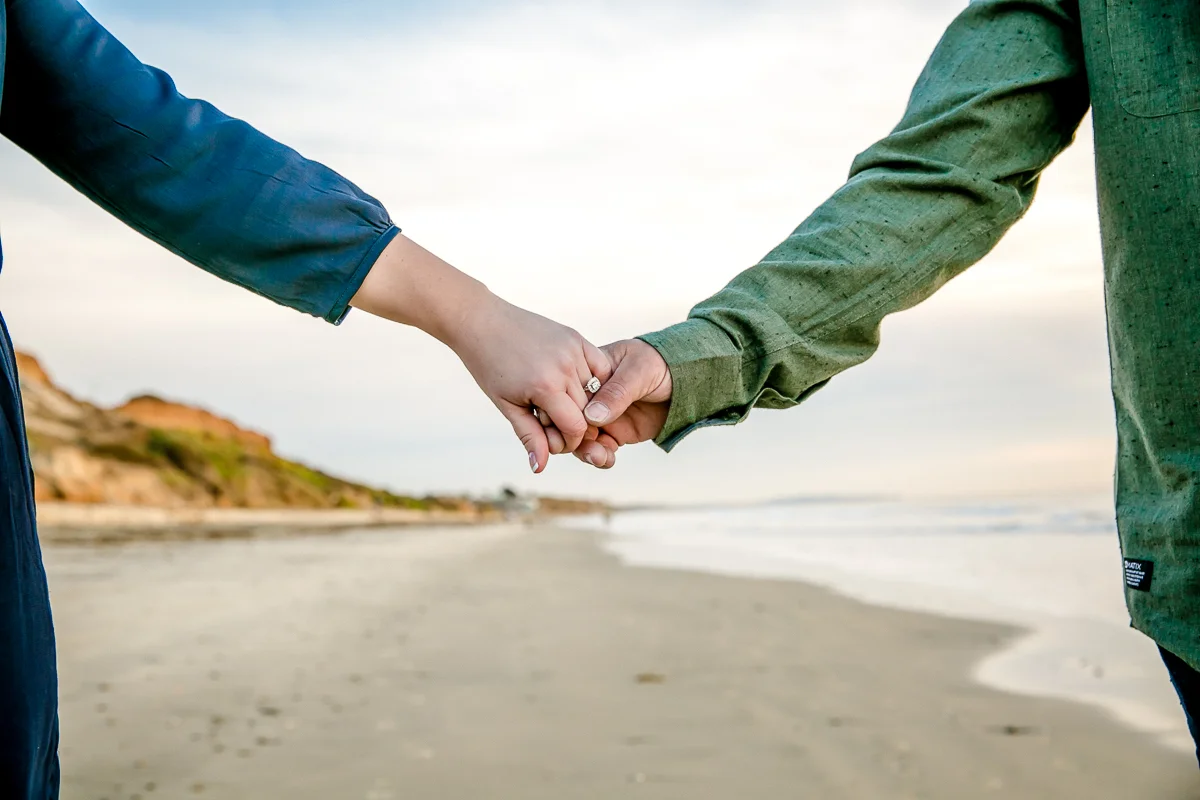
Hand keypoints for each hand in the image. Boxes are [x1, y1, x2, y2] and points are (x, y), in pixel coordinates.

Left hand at [452, 296, 610, 473]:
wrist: (484, 323)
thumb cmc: (490, 367)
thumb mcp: (507, 406)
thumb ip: (529, 436)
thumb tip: (540, 468)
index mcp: (545, 386)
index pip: (577, 427)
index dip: (568, 441)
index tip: (552, 438)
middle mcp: (564, 366)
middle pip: (588, 412)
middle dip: (574, 424)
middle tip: (550, 420)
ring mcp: (573, 349)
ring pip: (596, 392)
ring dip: (583, 403)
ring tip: (556, 400)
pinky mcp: (577, 338)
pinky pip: (600, 368)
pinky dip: (593, 382)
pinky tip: (572, 384)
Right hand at [568, 339, 672, 468]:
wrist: (688, 380)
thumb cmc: (662, 363)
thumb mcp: (640, 370)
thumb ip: (617, 392)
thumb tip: (591, 416)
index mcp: (590, 372)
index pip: (567, 393)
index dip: (563, 411)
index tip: (567, 426)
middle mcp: (591, 395)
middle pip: (569, 418)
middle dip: (571, 436)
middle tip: (582, 447)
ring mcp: (602, 415)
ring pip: (582, 437)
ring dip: (586, 450)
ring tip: (599, 457)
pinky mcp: (615, 432)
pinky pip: (600, 448)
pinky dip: (600, 457)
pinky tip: (607, 459)